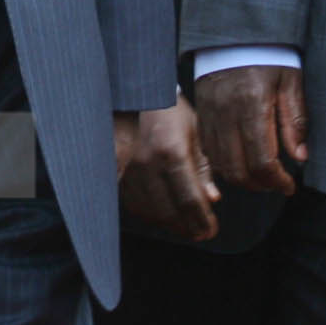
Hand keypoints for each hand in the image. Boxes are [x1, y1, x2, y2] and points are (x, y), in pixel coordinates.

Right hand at [115, 103, 218, 240]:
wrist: (131, 92)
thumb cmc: (166, 108)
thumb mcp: (194, 130)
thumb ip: (203, 166)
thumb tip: (212, 198)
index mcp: (171, 151)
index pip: (190, 199)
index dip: (202, 220)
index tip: (210, 230)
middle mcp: (146, 163)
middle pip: (169, 211)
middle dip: (188, 227)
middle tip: (200, 232)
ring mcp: (127, 168)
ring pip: (149, 211)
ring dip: (168, 223)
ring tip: (184, 225)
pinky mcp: (113, 170)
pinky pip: (131, 202)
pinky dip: (148, 213)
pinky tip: (161, 213)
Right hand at [193, 66, 308, 195]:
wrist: (235, 35)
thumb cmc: (267, 56)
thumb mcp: (291, 82)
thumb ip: (295, 121)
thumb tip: (300, 157)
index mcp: (252, 104)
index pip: (262, 160)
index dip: (277, 181)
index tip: (289, 185)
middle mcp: (226, 112)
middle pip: (237, 169)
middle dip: (260, 185)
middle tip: (276, 184)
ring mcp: (209, 114)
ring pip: (220, 164)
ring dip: (241, 178)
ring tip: (261, 176)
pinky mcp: (200, 114)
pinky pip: (207, 150)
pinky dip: (224, 164)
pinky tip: (240, 161)